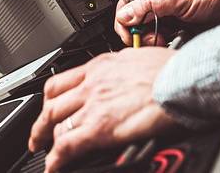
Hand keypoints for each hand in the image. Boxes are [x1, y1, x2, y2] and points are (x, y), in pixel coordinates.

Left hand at [28, 48, 177, 172]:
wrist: (182, 77)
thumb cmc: (168, 67)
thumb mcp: (135, 57)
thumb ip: (120, 68)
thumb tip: (121, 74)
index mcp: (98, 67)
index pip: (61, 82)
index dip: (49, 98)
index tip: (47, 106)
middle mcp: (90, 84)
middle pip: (51, 103)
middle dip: (41, 120)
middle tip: (37, 132)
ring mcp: (92, 106)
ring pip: (55, 123)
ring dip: (45, 138)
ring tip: (42, 149)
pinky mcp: (100, 128)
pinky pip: (68, 145)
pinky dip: (56, 157)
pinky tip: (53, 165)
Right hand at [115, 0, 219, 44]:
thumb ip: (149, 7)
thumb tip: (124, 15)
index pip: (127, 1)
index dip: (125, 19)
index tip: (130, 34)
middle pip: (135, 17)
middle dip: (140, 30)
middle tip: (150, 40)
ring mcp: (167, 9)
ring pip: (147, 27)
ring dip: (151, 37)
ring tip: (161, 41)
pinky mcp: (176, 22)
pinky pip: (160, 33)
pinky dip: (161, 39)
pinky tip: (167, 41)